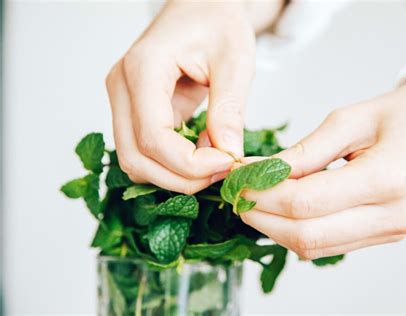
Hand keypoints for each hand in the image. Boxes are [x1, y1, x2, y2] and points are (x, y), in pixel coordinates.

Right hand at [105, 1, 282, 193]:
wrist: (203, 9)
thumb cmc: (218, 24)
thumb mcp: (235, 62)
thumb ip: (229, 109)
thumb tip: (229, 156)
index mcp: (143, 69)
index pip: (153, 137)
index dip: (190, 163)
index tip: (227, 163)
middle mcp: (122, 87)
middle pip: (136, 158)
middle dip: (181, 177)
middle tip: (222, 171)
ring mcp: (123, 101)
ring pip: (135, 161)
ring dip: (175, 174)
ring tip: (214, 160)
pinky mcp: (134, 111)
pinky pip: (144, 151)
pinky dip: (172, 164)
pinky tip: (203, 151)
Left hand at [240, 82, 405, 258]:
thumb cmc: (401, 118)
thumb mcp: (350, 119)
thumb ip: (305, 151)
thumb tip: (260, 171)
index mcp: (387, 178)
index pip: (307, 201)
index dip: (263, 193)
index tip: (237, 178)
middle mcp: (391, 216)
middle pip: (305, 234)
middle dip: (261, 216)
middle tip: (236, 193)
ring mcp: (387, 232)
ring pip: (313, 247)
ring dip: (273, 229)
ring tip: (251, 201)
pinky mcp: (380, 237)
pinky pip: (326, 246)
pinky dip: (294, 232)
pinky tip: (278, 211)